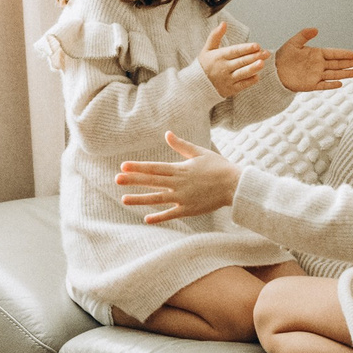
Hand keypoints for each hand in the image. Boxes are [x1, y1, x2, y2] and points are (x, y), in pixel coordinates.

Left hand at [114, 133, 240, 222]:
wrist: (235, 185)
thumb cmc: (218, 167)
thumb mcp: (199, 152)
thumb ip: (181, 145)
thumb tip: (167, 134)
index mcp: (180, 169)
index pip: (155, 168)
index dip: (138, 167)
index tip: (123, 166)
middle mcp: (179, 183)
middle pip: (152, 181)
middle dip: (133, 180)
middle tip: (117, 179)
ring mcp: (183, 198)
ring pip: (158, 199)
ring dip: (140, 199)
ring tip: (124, 200)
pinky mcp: (189, 210)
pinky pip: (172, 214)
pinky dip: (159, 217)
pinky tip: (146, 219)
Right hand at [195, 21, 265, 98]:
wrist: (196, 85)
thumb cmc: (204, 65)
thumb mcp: (207, 49)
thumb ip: (215, 36)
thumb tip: (223, 23)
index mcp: (219, 57)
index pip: (235, 51)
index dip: (246, 48)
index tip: (257, 45)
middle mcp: (223, 68)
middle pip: (241, 61)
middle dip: (254, 56)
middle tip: (266, 53)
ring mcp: (227, 79)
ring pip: (242, 73)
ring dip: (253, 68)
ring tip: (262, 63)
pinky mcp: (230, 89)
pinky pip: (241, 85)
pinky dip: (249, 81)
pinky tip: (257, 76)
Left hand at [275, 28, 352, 92]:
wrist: (274, 71)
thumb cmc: (283, 56)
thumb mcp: (294, 43)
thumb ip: (304, 35)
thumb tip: (316, 29)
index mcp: (316, 54)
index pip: (333, 53)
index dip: (343, 54)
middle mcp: (318, 65)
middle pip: (337, 64)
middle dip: (349, 63)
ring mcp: (316, 75)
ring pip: (333, 74)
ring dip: (345, 73)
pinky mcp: (310, 85)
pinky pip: (323, 85)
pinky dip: (331, 85)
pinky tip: (341, 83)